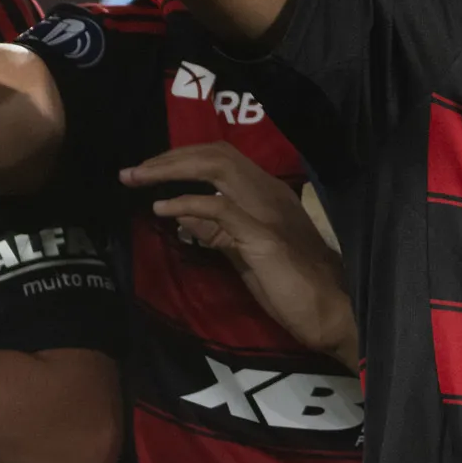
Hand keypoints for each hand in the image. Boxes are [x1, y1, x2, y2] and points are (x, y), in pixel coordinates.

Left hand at [124, 144, 357, 366]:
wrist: (328, 309)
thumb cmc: (290, 285)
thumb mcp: (245, 251)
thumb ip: (217, 231)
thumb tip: (181, 216)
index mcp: (267, 193)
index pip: (221, 157)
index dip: (181, 157)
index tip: (147, 169)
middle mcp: (269, 192)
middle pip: (216, 153)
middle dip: (170, 157)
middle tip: (132, 171)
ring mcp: (267, 210)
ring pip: (218, 167)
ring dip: (172, 169)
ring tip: (137, 178)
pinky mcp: (262, 236)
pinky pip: (220, 207)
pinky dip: (186, 202)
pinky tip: (161, 209)